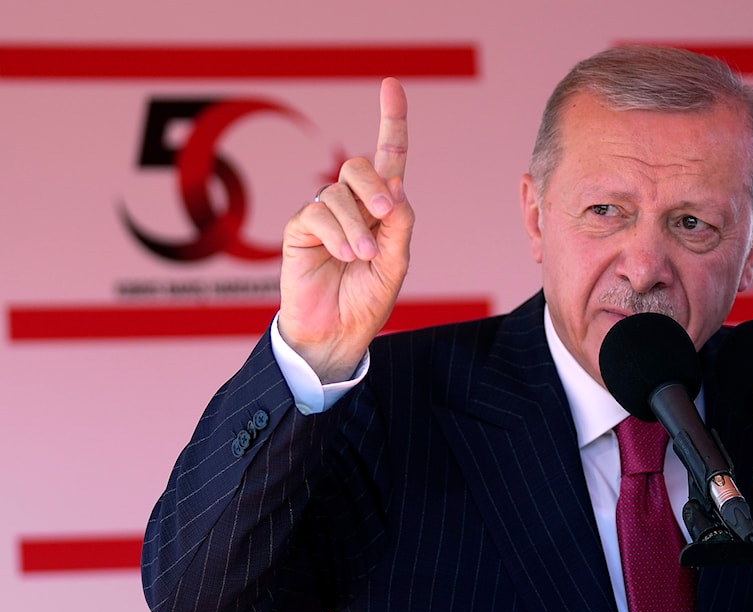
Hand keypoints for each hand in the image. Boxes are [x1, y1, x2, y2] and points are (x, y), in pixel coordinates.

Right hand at [278, 77, 413, 382]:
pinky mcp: (300, 230)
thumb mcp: (395, 263)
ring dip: (356, 226)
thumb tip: (396, 185)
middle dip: (374, 185)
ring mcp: (324, 216)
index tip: (391, 84)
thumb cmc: (367, 300)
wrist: (337, 333)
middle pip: (360, 166)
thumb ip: (399, 225)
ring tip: (360, 257)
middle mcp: (352, 206)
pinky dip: (335, 234)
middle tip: (385, 213)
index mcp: (381, 210)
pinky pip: (316, 214)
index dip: (391, 121)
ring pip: (338, 193)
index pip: (388, 157)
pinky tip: (342, 256)